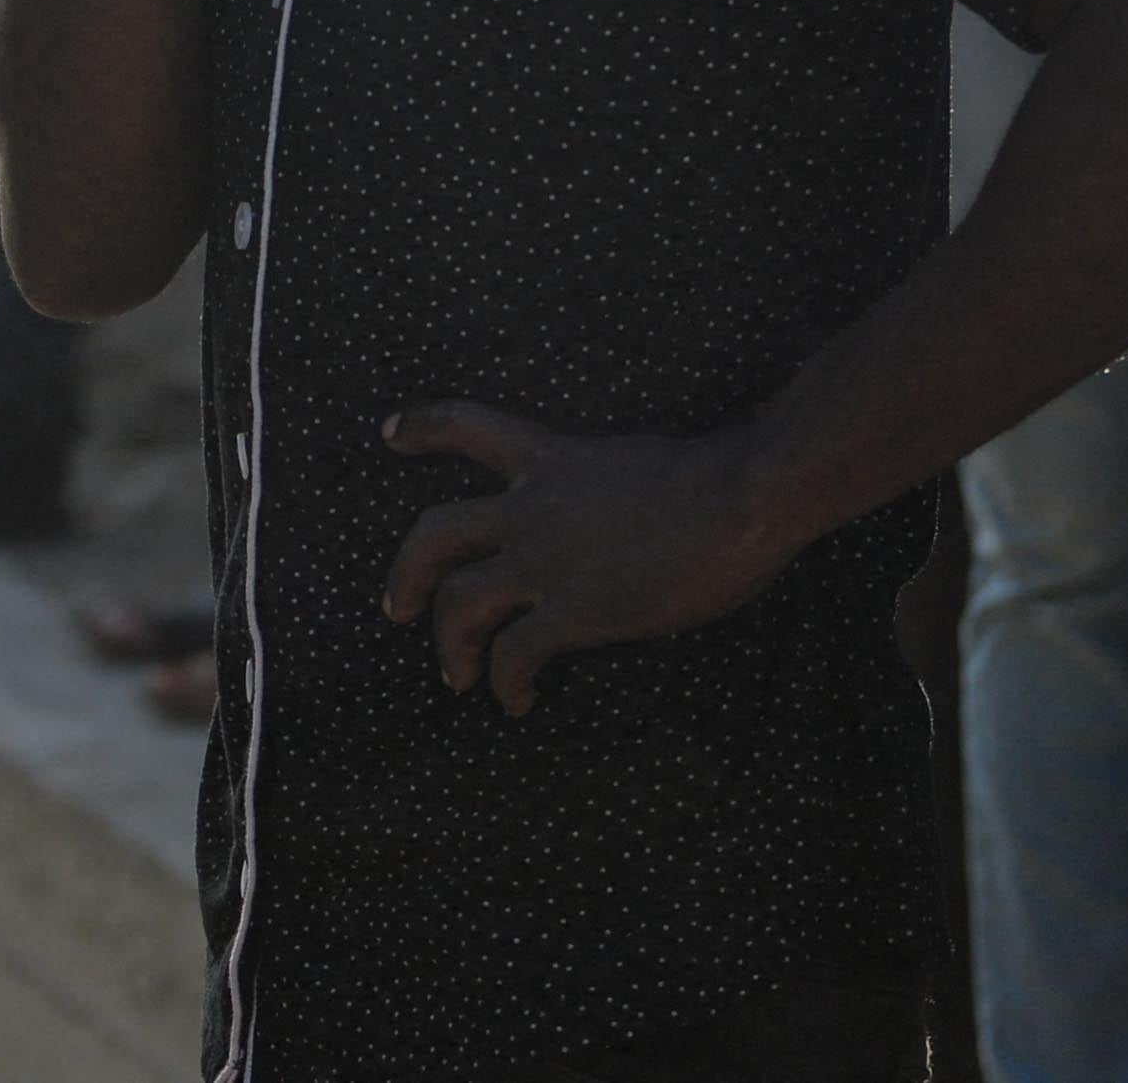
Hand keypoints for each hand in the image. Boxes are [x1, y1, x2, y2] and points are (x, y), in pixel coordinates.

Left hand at [378, 403, 791, 716]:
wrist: (738, 498)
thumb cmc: (711, 475)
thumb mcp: (631, 458)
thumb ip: (598, 481)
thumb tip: (604, 505)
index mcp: (550, 457)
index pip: (465, 425)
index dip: (421, 426)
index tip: (390, 431)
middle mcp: (531, 507)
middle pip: (433, 533)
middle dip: (405, 575)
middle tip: (396, 609)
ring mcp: (546, 561)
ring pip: (458, 604)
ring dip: (448, 647)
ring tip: (457, 676)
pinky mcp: (573, 611)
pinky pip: (514, 656)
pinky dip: (504, 684)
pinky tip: (516, 702)